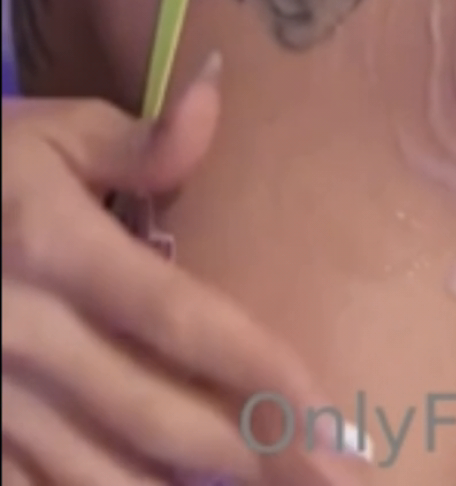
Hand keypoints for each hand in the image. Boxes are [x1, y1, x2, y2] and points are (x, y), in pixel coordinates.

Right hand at [2, 66, 365, 484]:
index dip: (260, 371)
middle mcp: (27, 336)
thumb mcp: (47, 134)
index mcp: (57, 250)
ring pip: (101, 475)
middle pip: (156, 413)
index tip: (331, 417)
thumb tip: (216, 98)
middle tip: (334, 480)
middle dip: (251, 455)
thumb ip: (136, 142)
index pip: (179, 319)